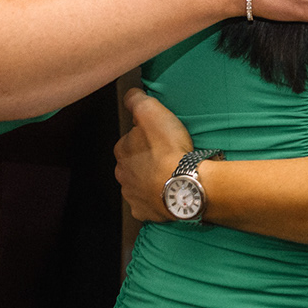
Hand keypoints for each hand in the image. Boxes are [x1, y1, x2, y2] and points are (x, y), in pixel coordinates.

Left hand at [115, 87, 192, 222]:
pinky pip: (147, 204)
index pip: (129, 140)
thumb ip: (136, 100)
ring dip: (149, 180)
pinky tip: (166, 193)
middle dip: (144, 161)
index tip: (160, 138)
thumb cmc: (168, 148)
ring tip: (169, 175)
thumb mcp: (152, 112)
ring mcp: (131, 195)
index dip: (145, 138)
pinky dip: (154, 200)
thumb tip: (129, 95)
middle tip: (167, 157)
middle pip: (132, 164)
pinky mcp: (143, 211)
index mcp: (122, 150)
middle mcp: (122, 174)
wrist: (185, 184)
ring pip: (138, 184)